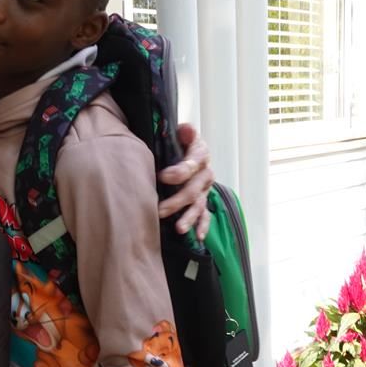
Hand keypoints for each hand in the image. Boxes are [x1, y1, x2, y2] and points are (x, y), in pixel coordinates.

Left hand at [157, 123, 213, 239]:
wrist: (182, 149)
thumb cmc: (176, 142)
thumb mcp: (178, 133)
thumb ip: (183, 132)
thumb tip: (186, 129)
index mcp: (200, 153)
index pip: (193, 162)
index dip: (180, 171)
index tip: (163, 177)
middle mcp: (205, 172)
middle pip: (194, 188)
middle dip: (177, 200)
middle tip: (160, 210)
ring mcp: (204, 189)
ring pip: (199, 205)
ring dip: (189, 217)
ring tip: (179, 229)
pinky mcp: (203, 201)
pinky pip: (205, 216)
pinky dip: (202, 226)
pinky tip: (198, 236)